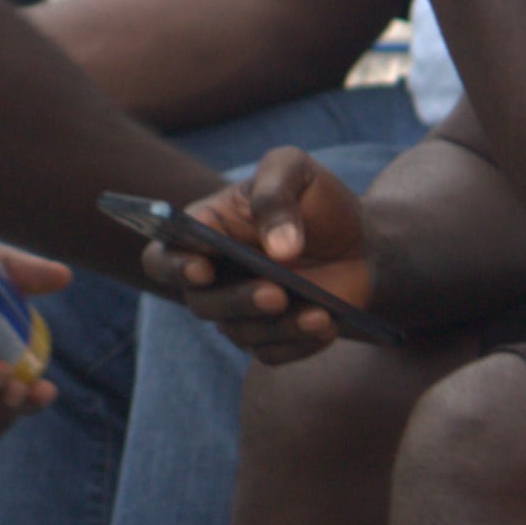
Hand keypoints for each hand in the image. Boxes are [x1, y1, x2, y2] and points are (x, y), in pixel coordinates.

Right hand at [152, 144, 375, 362]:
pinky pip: (271, 353)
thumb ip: (275, 194)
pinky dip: (298, 344)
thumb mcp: (295, 171)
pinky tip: (326, 325)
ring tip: (320, 315)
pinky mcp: (268, 337)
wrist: (360, 240)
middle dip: (236, 301)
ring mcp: (238, 310)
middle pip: (200, 302)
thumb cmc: (316, 200)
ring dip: (278, 327)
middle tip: (275, 294)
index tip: (203, 267)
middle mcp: (212, 276)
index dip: (176, 265)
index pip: (164, 256)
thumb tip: (278, 249)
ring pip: (239, 332)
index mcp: (203, 231)